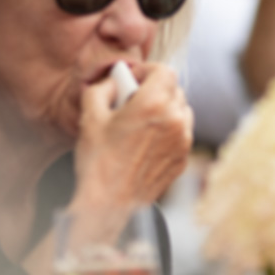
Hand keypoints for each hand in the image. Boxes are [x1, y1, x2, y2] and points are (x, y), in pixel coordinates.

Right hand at [73, 61, 192, 209]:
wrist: (109, 203)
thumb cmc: (98, 161)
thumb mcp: (90, 116)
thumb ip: (103, 87)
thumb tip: (114, 80)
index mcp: (153, 104)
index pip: (164, 71)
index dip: (147, 71)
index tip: (132, 79)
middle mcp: (174, 120)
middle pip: (174, 90)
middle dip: (154, 89)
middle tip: (131, 100)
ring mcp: (183, 141)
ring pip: (182, 111)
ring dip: (164, 109)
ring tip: (140, 122)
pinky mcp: (183, 158)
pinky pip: (181, 133)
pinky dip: (169, 130)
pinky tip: (146, 141)